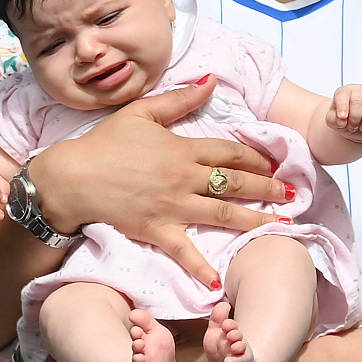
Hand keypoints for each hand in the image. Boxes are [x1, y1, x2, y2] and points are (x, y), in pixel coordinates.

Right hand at [26, 77, 290, 288]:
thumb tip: (212, 80)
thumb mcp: (141, 112)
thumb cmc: (103, 143)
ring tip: (280, 225)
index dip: (255, 158)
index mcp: (182, 149)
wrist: (70, 178)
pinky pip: (182, 251)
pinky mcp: (155, 230)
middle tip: (292, 195)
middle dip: (267, 189)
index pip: (230, 152)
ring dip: (253, 220)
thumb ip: (179, 99)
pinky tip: (218, 281)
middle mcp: (183, 178)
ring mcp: (171, 206)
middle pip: (234, 183)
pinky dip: (200, 267)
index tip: (274, 164)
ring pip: (221, 214)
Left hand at [330, 84, 361, 140]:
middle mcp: (359, 90)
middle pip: (357, 102)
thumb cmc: (344, 120)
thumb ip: (332, 119)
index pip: (342, 95)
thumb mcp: (332, 121)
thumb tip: (342, 119)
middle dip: (354, 119)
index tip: (342, 117)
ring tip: (361, 127)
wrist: (357, 126)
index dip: (342, 106)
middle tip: (352, 127)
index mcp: (344, 92)